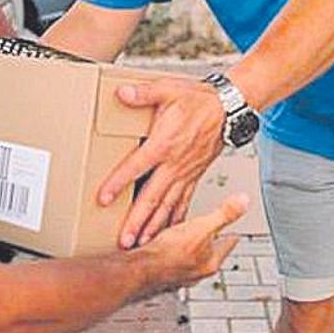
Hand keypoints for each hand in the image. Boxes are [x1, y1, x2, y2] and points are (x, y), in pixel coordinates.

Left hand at [99, 78, 226, 248]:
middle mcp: (175, 163)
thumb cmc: (198, 100)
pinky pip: (184, 202)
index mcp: (164, 143)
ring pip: (167, 205)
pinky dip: (175, 219)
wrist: (229, 108)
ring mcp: (186, 173)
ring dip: (154, 226)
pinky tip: (168, 232)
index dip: (119, 182)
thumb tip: (122, 94)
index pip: (136, 166)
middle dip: (137, 221)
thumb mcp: (168, 89)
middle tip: (124, 240)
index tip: (104, 198)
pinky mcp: (194, 176)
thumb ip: (144, 93)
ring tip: (140, 243)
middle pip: (152, 197)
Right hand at [136, 193, 248, 293]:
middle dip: (209, 246)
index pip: (226, 245)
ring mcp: (179, 276)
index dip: (230, 236)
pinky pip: (169, 262)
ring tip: (186, 242)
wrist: (140, 269)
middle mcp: (196, 272)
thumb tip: (244, 201)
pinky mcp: (161, 275)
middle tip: (211, 237)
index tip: (234, 233)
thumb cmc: (169, 252)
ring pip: (189, 261)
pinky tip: (161, 248)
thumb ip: (224, 213)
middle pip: (208, 255)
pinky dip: (168, 255)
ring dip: (188, 252)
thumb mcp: (202, 226)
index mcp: (210, 261)